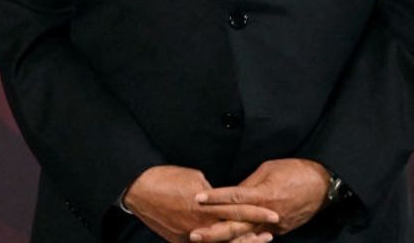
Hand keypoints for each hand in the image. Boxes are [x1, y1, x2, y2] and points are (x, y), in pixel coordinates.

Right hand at [123, 165, 279, 242]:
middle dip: (254, 234)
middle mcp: (201, 224)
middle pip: (234, 233)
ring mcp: (191, 235)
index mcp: (206, 206)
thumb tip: (221, 196)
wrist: (139, 189)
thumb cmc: (166, 178)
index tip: (274, 214)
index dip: (257, 213)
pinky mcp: (180, 241)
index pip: (238, 210)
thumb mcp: (195, 177)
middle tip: (270, 234)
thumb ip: (212, 191)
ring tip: (256, 241)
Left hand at [192, 158, 327, 237]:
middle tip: (194, 234)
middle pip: (236, 225)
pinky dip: (244, 239)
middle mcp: (267, 213)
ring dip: (225, 240)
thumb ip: (248, 184)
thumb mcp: (268, 170)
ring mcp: (275, 225)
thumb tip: (230, 194)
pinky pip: (259, 236)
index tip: (197, 199)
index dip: (215, 198)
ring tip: (205, 240)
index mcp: (263, 195)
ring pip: (246, 235)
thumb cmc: (295, 171)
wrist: (323, 185)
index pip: (234, 198)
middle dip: (214, 232)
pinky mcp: (281, 230)